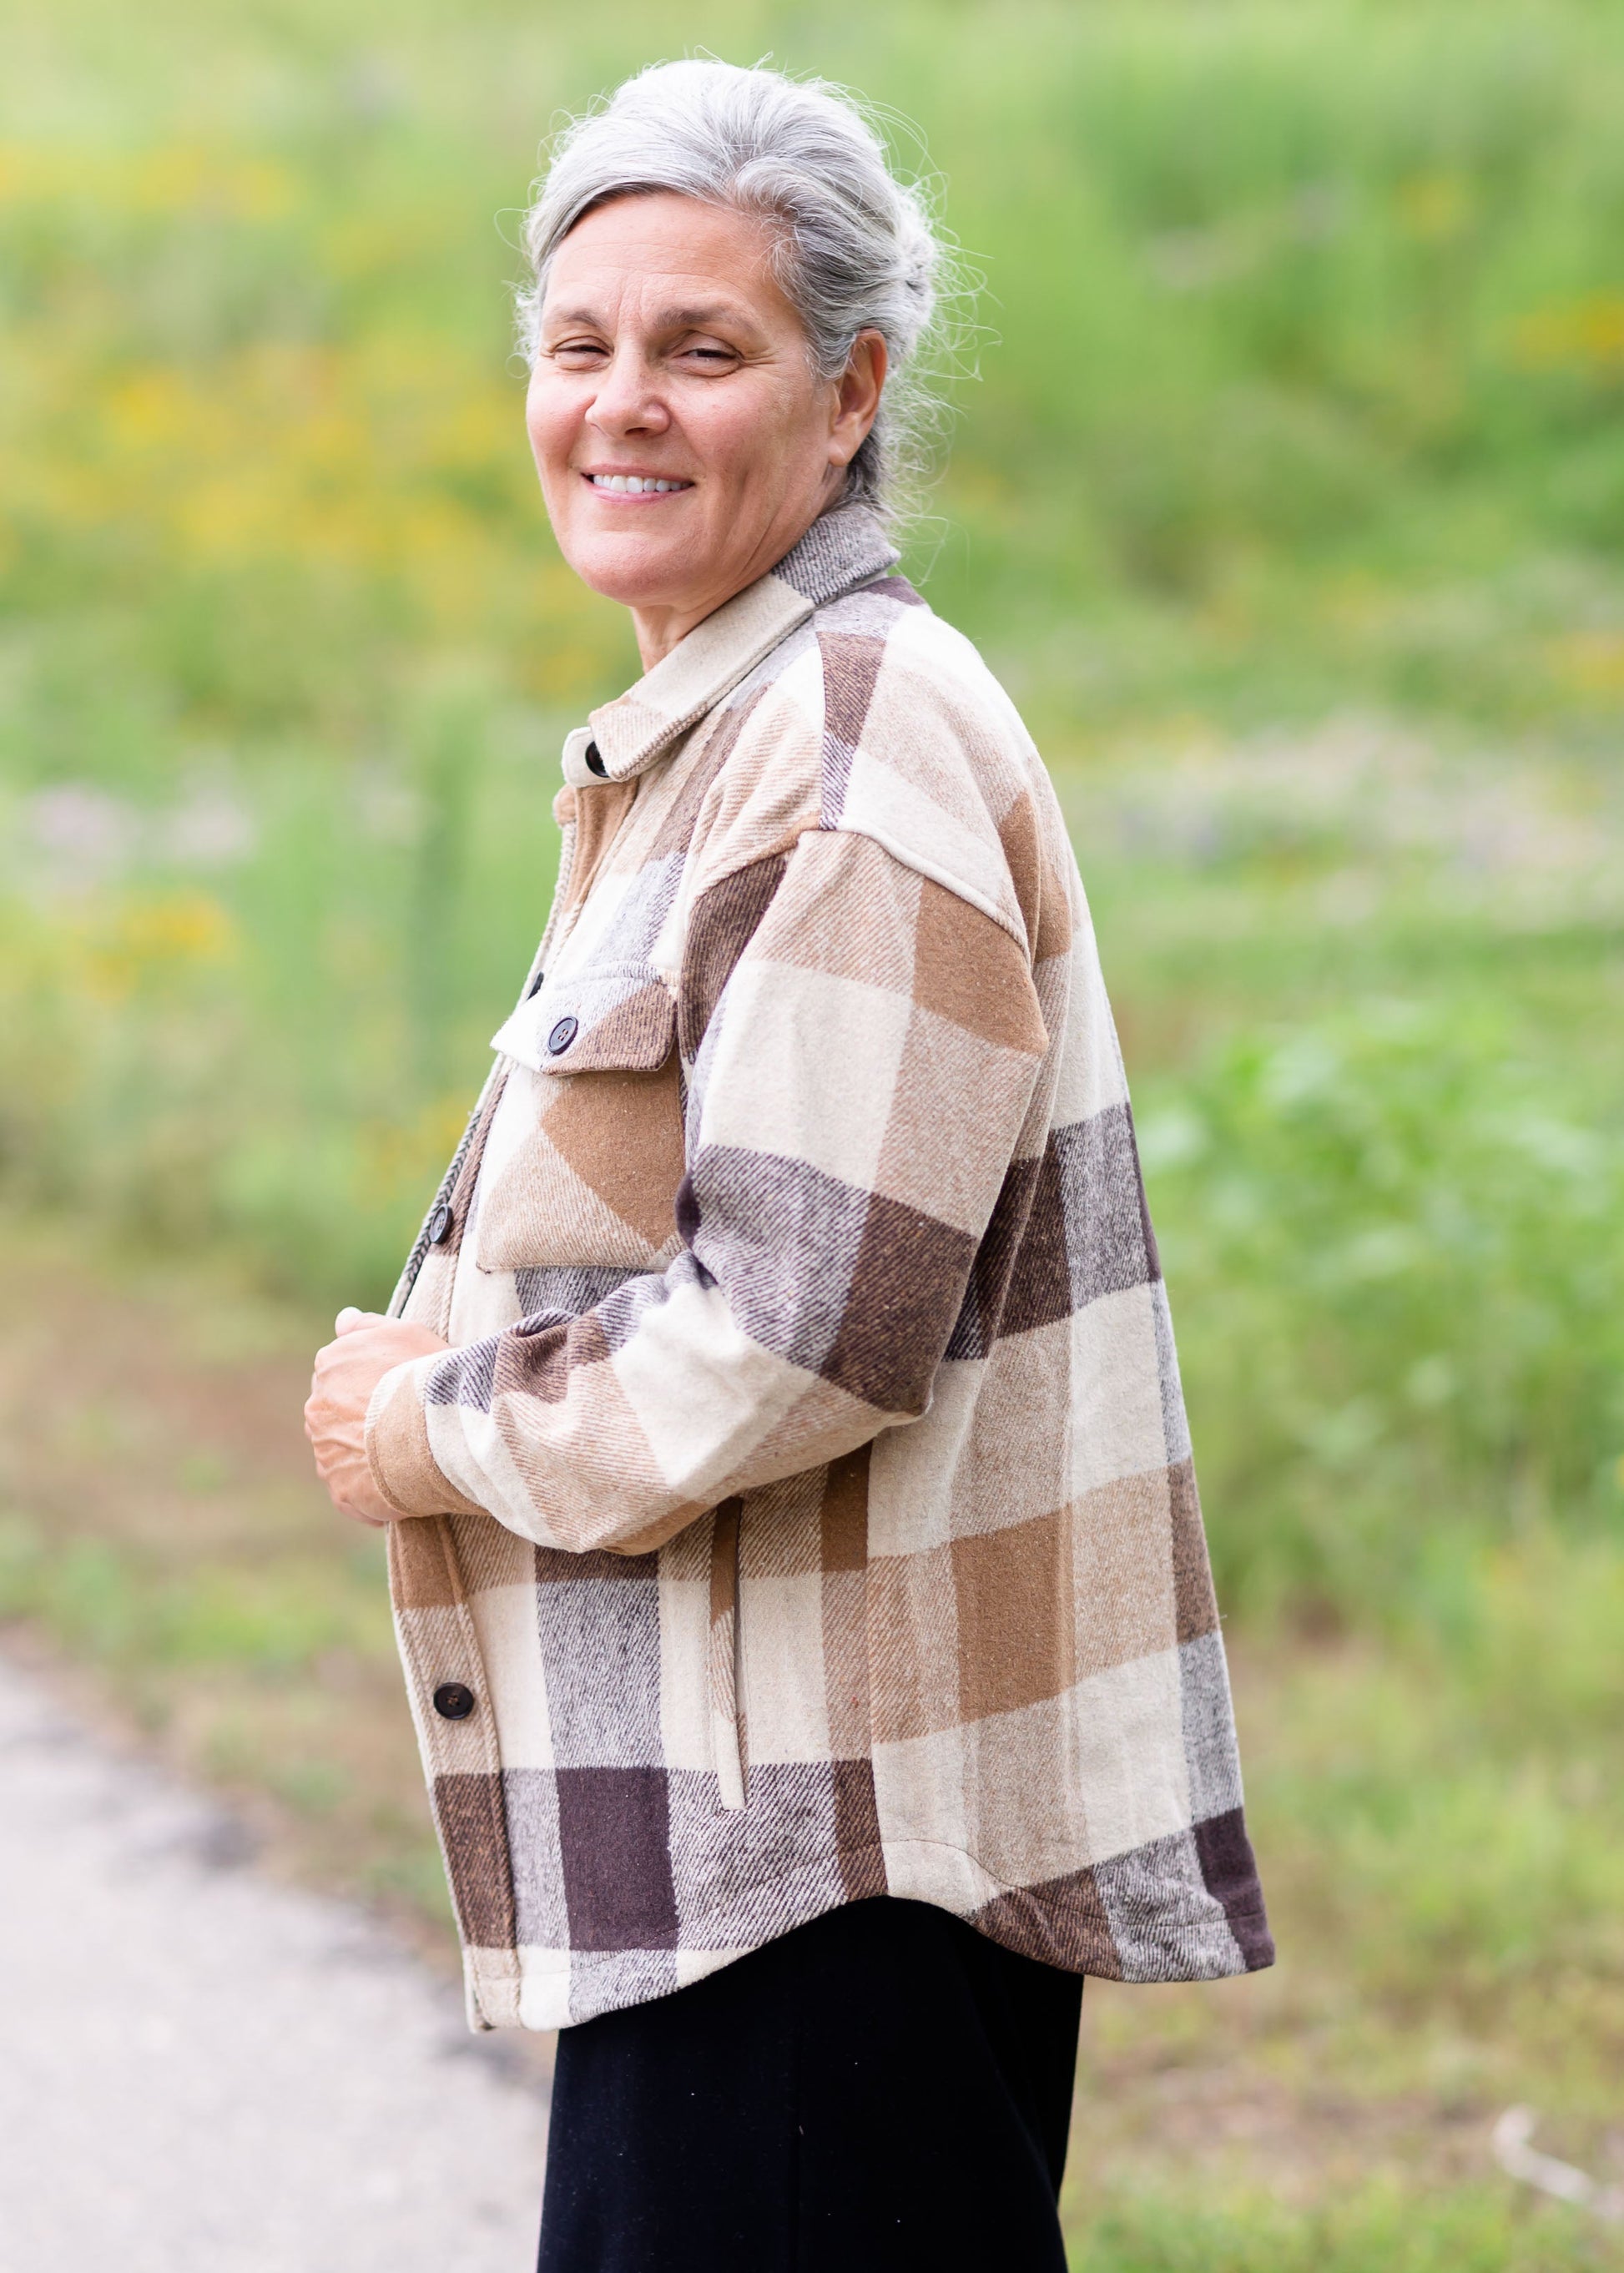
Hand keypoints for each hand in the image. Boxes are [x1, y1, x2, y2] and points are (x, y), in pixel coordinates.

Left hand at [305, 1308, 449, 1526]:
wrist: (438, 1428)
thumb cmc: (427, 1375)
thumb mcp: (405, 1333)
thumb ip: (368, 1327)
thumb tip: (342, 1320)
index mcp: (329, 1367)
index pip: (343, 1378)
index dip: (375, 1389)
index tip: (401, 1397)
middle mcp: (317, 1409)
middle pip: (339, 1418)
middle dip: (365, 1425)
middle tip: (407, 1429)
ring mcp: (326, 1453)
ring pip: (346, 1457)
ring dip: (370, 1460)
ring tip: (411, 1461)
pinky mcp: (341, 1492)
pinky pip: (357, 1497)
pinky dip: (376, 1497)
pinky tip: (407, 1489)